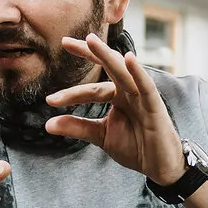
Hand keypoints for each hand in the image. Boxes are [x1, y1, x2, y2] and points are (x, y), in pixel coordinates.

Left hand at [44, 34, 185, 184]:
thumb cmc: (136, 147)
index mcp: (118, 97)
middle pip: (108, 66)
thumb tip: (48, 124)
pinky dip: (138, 73)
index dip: (72, 91)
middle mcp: (129, 91)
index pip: (92, 88)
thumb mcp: (102, 136)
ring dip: (107, 55)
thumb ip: (78, 127)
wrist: (159, 166)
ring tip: (90, 40)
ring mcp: (142, 96)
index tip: (49, 100)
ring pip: (123, 71)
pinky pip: (146, 86)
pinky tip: (129, 58)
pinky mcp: (155, 106)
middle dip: (89, 52)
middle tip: (65, 41)